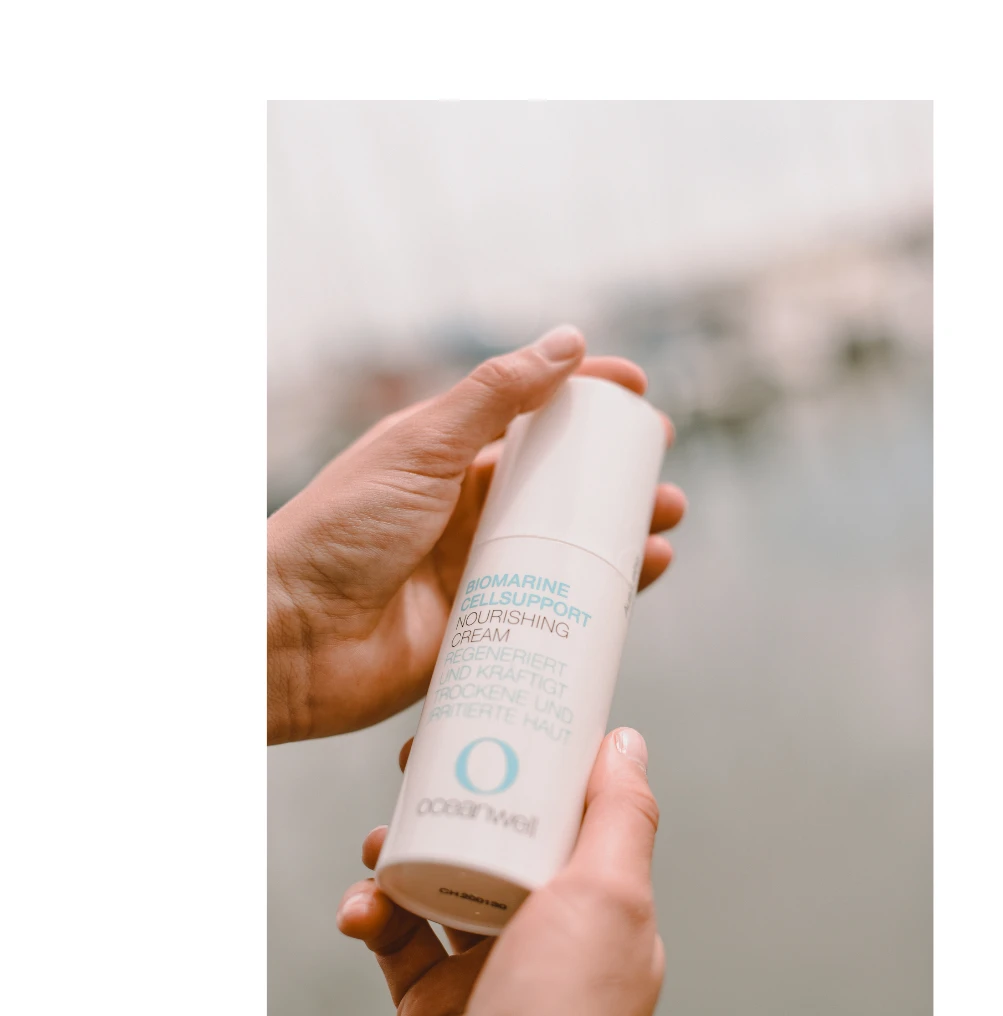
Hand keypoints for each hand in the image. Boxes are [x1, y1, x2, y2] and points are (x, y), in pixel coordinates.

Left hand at [268, 326, 686, 742]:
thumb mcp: (419, 447)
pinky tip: (642, 577)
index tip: (637, 388)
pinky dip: (602, 590)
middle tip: (659, 463)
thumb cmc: (339, 531)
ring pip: (566, 543)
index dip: (584, 397)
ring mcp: (478, 569)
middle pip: (558, 482)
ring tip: (666, 517)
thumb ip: (493, 396)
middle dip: (613, 470)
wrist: (291, 638)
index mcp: (447, 455)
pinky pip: (556, 604)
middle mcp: (466, 509)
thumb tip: (565, 343)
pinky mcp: (487, 625)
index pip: (529, 413)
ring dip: (619, 530)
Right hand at [337, 727, 663, 1015]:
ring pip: (439, 882)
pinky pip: (396, 936)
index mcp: (601, 908)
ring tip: (381, 844)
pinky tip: (363, 909)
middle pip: (497, 840)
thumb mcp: (609, 898)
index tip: (495, 725)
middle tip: (418, 766)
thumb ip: (621, 816)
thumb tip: (625, 743)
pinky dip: (372, 914)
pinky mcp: (431, 1001)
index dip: (532, 765)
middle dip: (454, 800)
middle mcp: (548, 937)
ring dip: (401, 855)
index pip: (568, 816)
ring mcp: (488, 969)